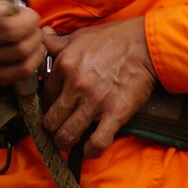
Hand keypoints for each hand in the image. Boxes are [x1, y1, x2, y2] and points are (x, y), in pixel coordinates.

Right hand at [0, 0, 44, 86]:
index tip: (7, 4)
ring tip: (31, 31)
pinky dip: (34, 58)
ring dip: (35, 39)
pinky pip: (22, 72)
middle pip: (14, 35)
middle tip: (29, 16)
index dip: (5, 11)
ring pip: (21, 52)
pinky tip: (32, 46)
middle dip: (30, 22)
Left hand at [40, 19, 157, 156]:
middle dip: (52, 128)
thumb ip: (56, 42)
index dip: (47, 107)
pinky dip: (90, 151)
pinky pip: (97, 143)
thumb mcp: (79, 36)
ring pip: (67, 135)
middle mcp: (76, 85)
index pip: (44, 97)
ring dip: (66, 142)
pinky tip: (89, 149)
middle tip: (58, 129)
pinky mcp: (116, 113)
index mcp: (64, 65)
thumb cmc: (113, 39)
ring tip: (70, 141)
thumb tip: (42, 36)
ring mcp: (95, 101)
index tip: (54, 110)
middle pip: (50, 121)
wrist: (145, 44)